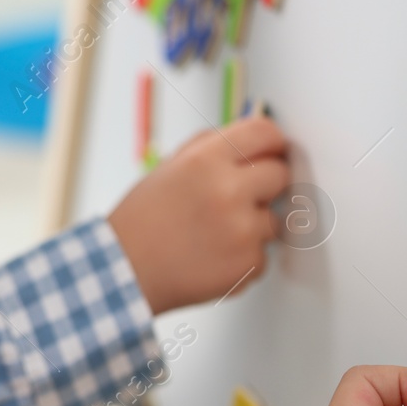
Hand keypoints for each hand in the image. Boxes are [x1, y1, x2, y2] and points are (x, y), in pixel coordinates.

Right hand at [109, 117, 290, 313]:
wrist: (126, 272)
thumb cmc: (144, 221)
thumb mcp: (170, 167)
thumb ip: (213, 149)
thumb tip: (255, 139)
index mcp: (206, 160)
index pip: (265, 133)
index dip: (273, 143)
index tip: (274, 152)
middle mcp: (228, 190)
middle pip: (281, 175)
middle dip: (267, 185)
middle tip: (242, 198)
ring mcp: (242, 229)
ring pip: (274, 220)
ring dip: (253, 227)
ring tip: (215, 233)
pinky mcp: (249, 263)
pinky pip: (264, 254)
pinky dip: (244, 258)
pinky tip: (214, 256)